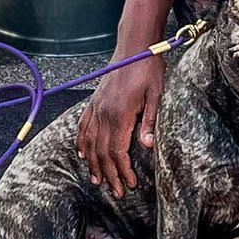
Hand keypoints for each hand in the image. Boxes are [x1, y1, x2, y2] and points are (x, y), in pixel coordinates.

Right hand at [76, 54, 163, 196]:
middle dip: (109, 175)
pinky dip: (82, 142)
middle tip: (117, 192)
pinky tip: (83, 154)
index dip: (123, 171)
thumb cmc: (149, 68)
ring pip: (90, 142)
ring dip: (94, 164)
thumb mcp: (157, 94)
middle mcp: (104, 113)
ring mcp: (97, 106)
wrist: (135, 45)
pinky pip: (83, 125)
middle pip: (102, 152)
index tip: (131, 185)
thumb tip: (147, 147)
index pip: (118, 151)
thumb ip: (150, 121)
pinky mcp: (95, 100)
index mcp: (120, 114)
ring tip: (98, 181)